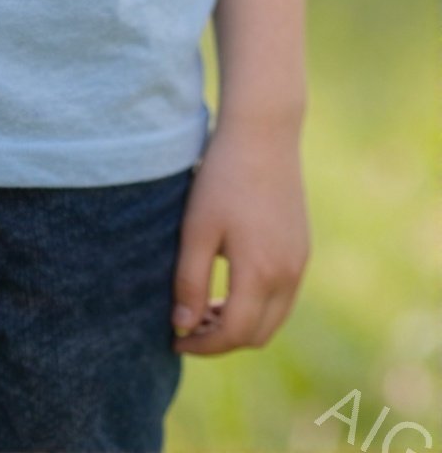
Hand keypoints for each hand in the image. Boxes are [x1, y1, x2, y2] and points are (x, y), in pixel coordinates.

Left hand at [170, 118, 310, 354]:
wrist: (263, 133)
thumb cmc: (222, 177)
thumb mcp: (197, 228)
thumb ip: (189, 281)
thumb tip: (182, 325)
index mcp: (261, 272)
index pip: (234, 334)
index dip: (202, 345)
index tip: (175, 338)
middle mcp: (288, 274)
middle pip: (258, 335)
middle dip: (222, 340)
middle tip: (187, 325)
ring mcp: (300, 262)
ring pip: (274, 318)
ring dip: (242, 323)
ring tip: (205, 307)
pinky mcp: (302, 248)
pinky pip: (283, 296)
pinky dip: (258, 304)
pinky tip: (229, 284)